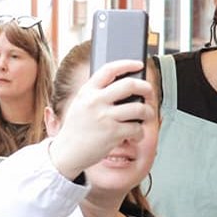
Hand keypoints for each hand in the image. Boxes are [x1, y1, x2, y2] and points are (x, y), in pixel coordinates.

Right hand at [49, 60, 154, 179]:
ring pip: (139, 108)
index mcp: (87, 91)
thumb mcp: (81, 104)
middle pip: (130, 85)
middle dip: (146, 87)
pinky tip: (136, 134)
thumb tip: (126, 85)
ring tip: (147, 116)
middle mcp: (96, 101)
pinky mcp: (112, 133)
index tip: (139, 64)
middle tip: (150, 92)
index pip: (109, 69)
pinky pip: (137, 128)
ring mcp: (105, 117)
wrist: (66, 153)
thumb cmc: (78, 128)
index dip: (127, 64)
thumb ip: (97, 93)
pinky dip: (140, 132)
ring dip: (148, 113)